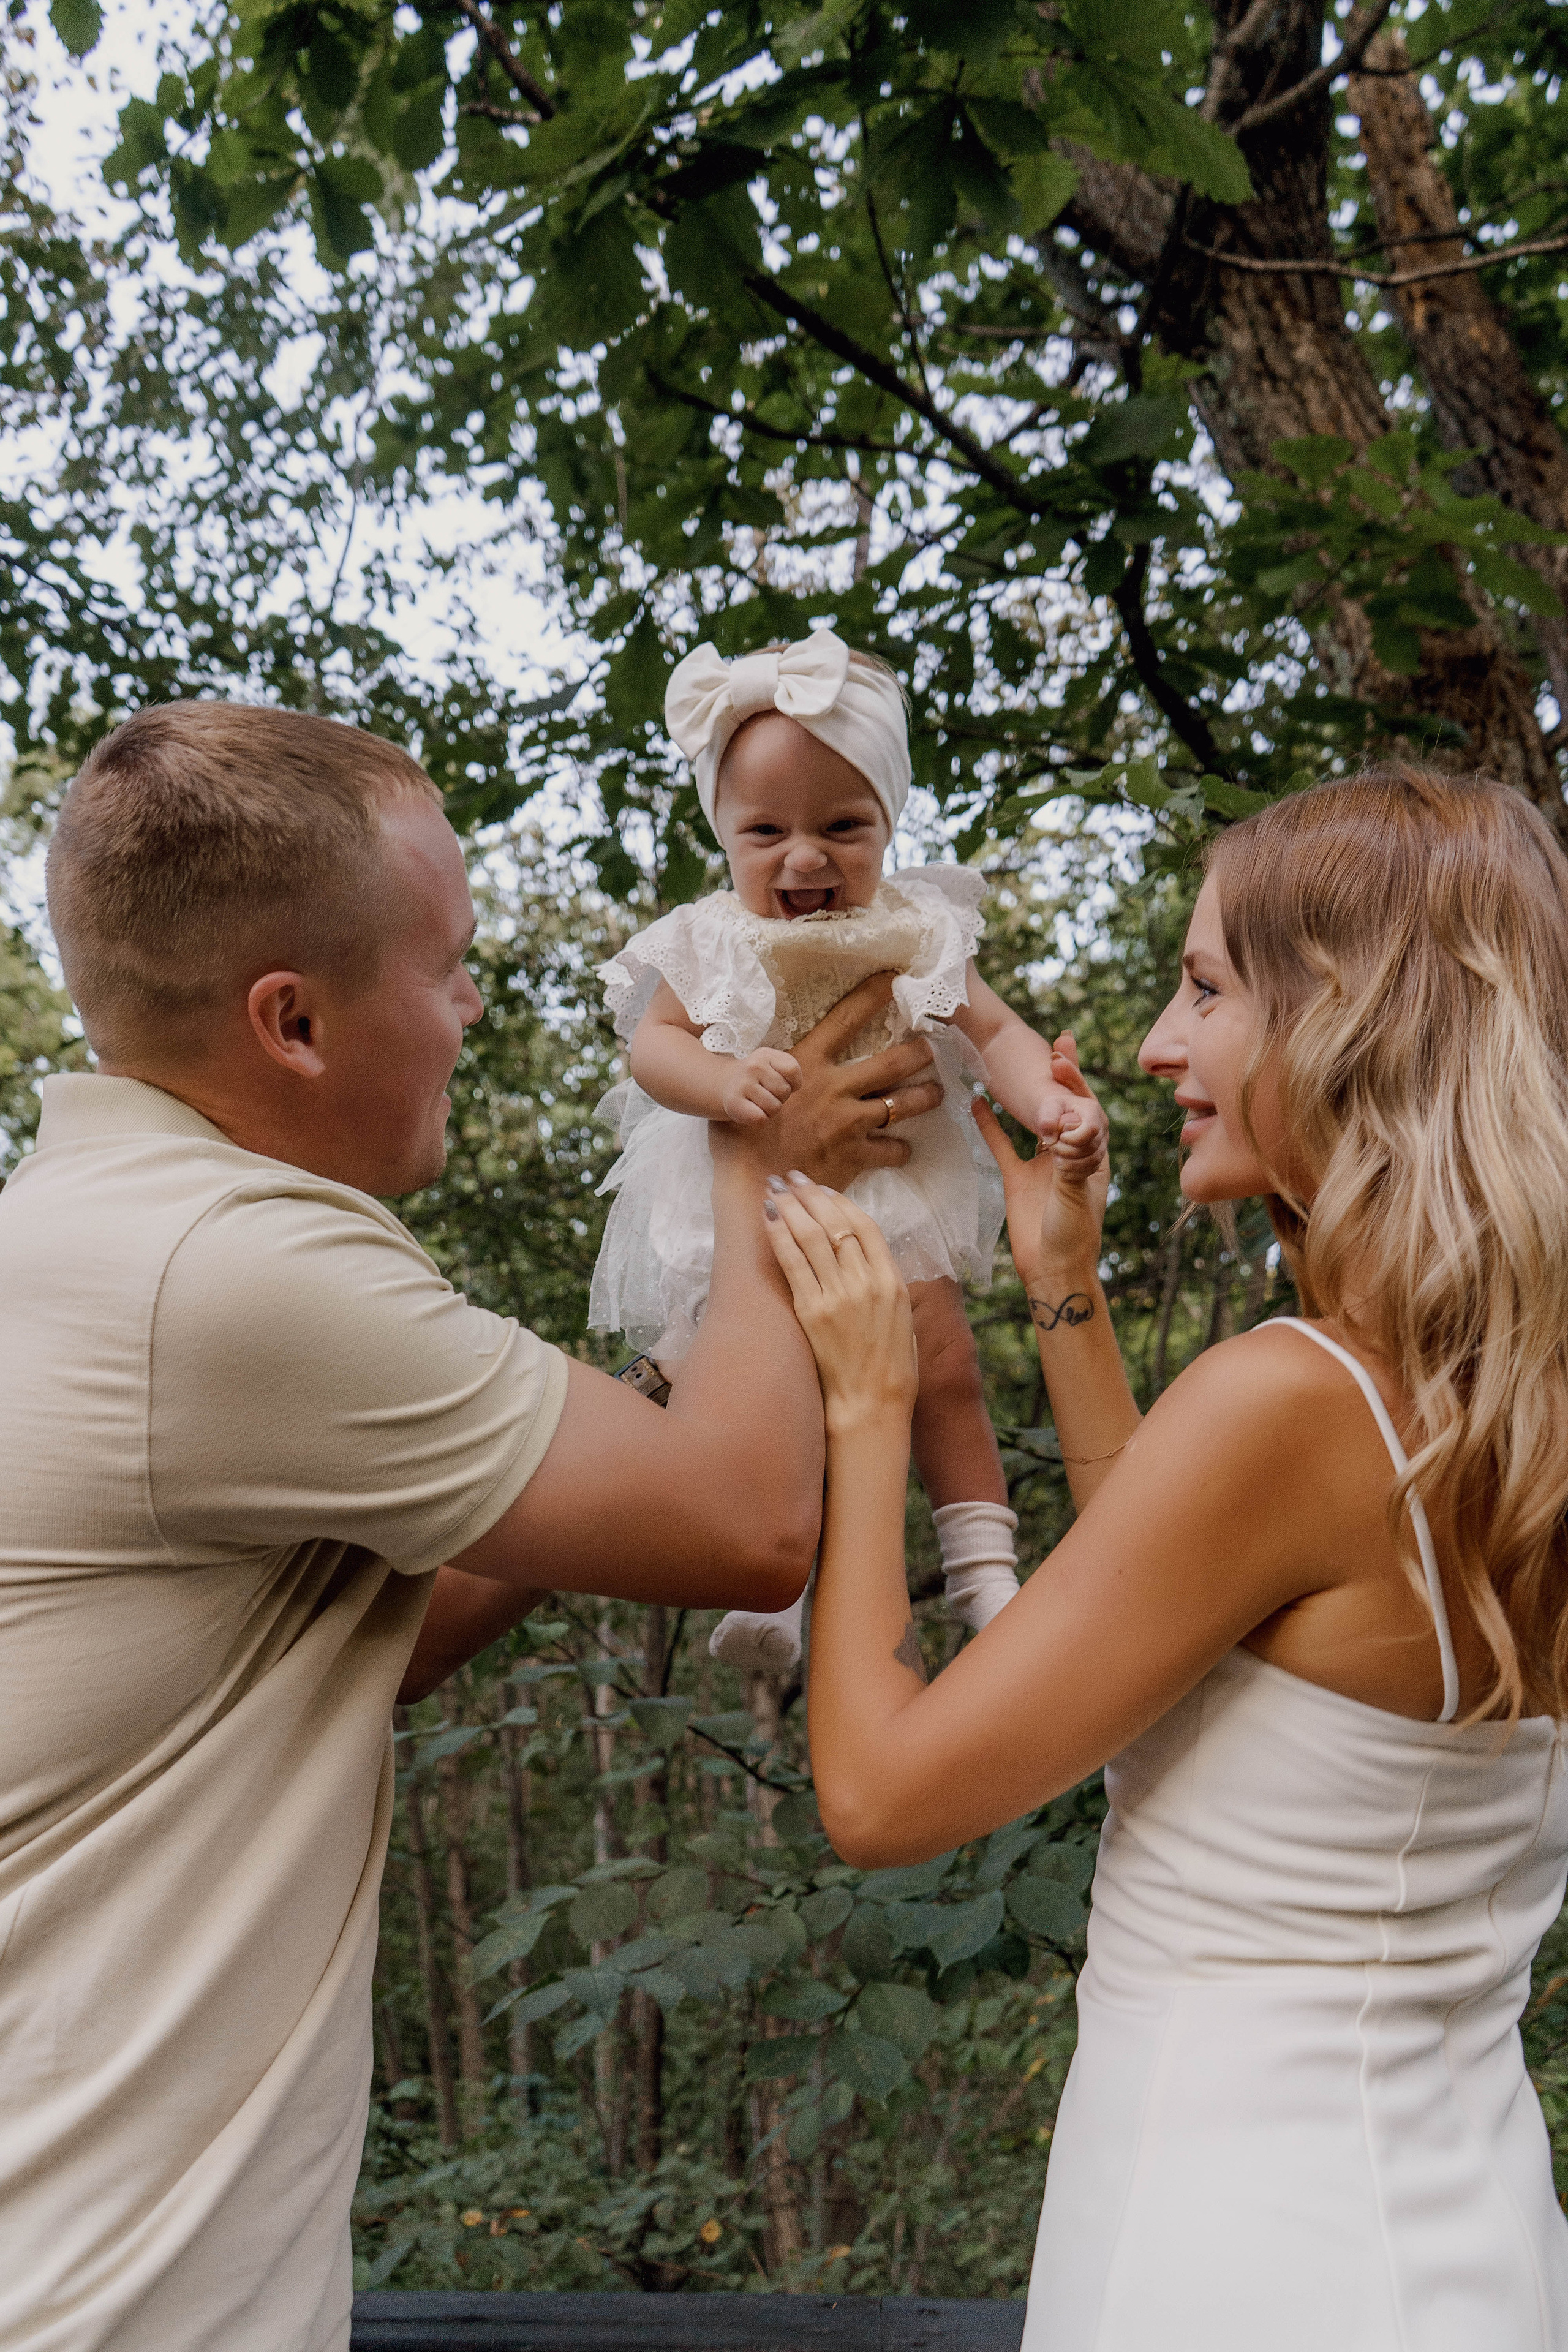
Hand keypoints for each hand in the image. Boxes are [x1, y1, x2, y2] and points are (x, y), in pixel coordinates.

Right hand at [711, 972, 944, 1189]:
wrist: (751, 1186)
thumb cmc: (739, 1137)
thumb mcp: (743, 1087)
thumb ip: (764, 1069)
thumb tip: (768, 1056)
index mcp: (806, 1064)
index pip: (845, 1019)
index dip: (872, 995)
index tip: (894, 979)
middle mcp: (834, 1089)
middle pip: (890, 1063)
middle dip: (917, 1053)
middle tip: (933, 1048)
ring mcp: (849, 1123)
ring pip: (900, 1104)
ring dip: (924, 1097)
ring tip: (937, 1092)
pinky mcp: (856, 1157)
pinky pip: (891, 1150)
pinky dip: (901, 1149)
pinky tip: (905, 1148)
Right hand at [720, 1047, 801, 1124]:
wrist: (728, 1083)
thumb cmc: (759, 1079)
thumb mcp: (774, 1066)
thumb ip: (789, 1072)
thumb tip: (792, 1088)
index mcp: (765, 1055)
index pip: (792, 1069)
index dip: (794, 1082)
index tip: (782, 1083)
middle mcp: (753, 1066)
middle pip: (784, 1090)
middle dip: (780, 1097)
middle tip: (767, 1094)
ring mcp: (742, 1084)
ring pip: (774, 1107)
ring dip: (770, 1110)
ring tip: (759, 1102)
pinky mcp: (734, 1102)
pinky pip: (760, 1119)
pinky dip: (760, 1120)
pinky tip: (752, 1111)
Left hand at [762, 1175, 917, 1434]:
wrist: (871, 1407)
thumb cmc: (890, 1371)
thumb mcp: (903, 1322)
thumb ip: (888, 1288)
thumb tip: (868, 1263)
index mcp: (893, 1283)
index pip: (864, 1227)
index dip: (840, 1203)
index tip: (823, 1189)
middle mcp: (868, 1283)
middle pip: (835, 1224)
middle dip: (810, 1195)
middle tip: (791, 1177)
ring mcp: (839, 1296)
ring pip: (812, 1236)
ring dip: (791, 1206)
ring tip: (775, 1188)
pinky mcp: (812, 1312)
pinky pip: (793, 1263)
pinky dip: (779, 1235)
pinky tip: (768, 1217)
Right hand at [974, 1035, 1109, 1286]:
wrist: (1052, 1270)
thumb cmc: (1073, 1235)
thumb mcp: (1076, 1195)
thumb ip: (1070, 1163)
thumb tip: (1063, 1131)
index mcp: (1095, 1157)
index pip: (1090, 1110)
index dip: (1078, 1084)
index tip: (1063, 1062)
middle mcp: (1070, 1154)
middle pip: (1067, 1107)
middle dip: (1062, 1077)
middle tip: (1055, 1046)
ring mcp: (1042, 1164)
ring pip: (1035, 1120)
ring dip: (1030, 1094)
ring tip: (1022, 1061)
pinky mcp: (1017, 1179)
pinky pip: (1001, 1145)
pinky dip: (990, 1125)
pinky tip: (976, 1100)